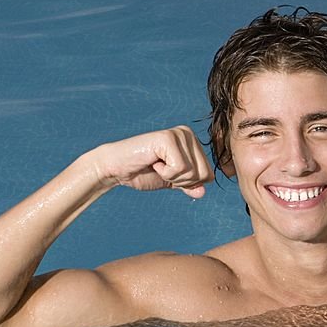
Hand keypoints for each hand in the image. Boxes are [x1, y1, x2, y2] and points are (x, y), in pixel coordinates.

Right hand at [94, 126, 213, 198]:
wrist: (117, 169)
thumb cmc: (143, 173)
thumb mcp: (172, 181)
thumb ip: (189, 185)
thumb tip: (202, 192)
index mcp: (193, 142)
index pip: (209, 175)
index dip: (188, 183)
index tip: (168, 173)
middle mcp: (188, 134)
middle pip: (204, 174)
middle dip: (182, 181)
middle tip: (161, 169)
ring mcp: (179, 134)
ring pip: (193, 172)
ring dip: (172, 176)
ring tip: (156, 164)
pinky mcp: (168, 138)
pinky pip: (180, 169)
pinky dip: (165, 173)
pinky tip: (153, 162)